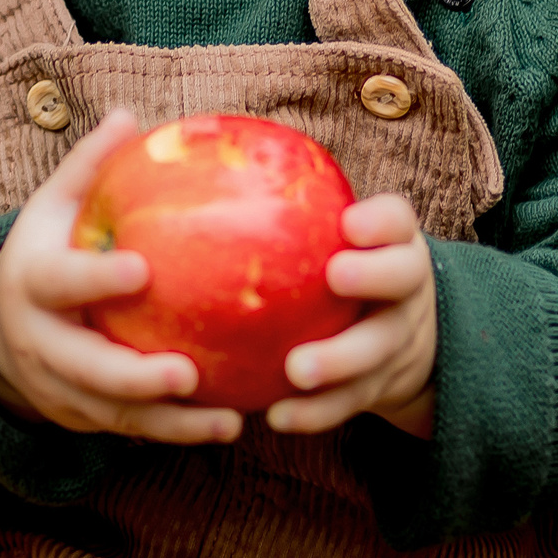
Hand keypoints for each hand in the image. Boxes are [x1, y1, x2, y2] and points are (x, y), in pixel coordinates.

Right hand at [0, 109, 243, 443]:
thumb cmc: (44, 251)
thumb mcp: (51, 207)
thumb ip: (89, 166)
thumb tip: (130, 115)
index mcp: (34, 282)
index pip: (62, 281)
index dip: (97, 279)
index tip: (142, 271)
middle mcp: (41, 342)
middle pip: (84, 367)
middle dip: (135, 377)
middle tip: (187, 373)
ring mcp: (58, 388)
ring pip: (112, 414)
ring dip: (170, 424)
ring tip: (228, 423)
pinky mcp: (80, 418)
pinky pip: (129, 431)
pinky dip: (174, 434)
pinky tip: (228, 427)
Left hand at [265, 193, 437, 438]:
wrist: (396, 334)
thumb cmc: (328, 261)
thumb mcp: (324, 230)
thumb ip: (273, 199)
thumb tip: (158, 139)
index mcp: (389, 244)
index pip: (397, 222)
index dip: (380, 220)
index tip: (352, 221)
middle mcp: (400, 289)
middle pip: (400, 280)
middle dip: (372, 278)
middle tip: (336, 277)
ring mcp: (392, 342)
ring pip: (376, 352)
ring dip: (338, 362)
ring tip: (296, 371)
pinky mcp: (375, 389)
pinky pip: (347, 405)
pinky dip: (315, 414)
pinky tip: (274, 417)